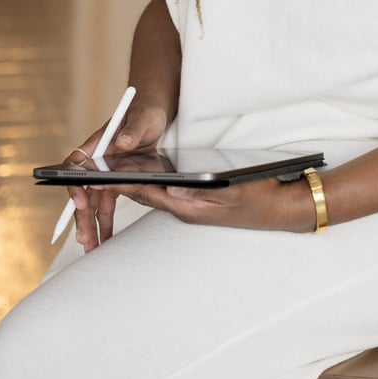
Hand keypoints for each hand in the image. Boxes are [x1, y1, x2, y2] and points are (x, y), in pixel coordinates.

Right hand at [67, 101, 169, 251]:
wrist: (152, 116)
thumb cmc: (143, 112)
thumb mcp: (142, 118)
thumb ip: (132, 130)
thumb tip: (123, 142)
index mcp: (96, 145)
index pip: (77, 167)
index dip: (75, 184)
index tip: (80, 200)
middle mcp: (96, 162)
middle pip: (83, 191)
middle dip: (82, 217)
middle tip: (84, 238)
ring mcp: (104, 173)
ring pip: (93, 203)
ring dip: (91, 225)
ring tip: (92, 247)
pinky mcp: (116, 181)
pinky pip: (106, 205)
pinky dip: (104, 222)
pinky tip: (105, 239)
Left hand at [91, 172, 317, 234]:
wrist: (284, 207)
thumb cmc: (261, 198)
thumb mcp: (233, 191)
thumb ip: (201, 191)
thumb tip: (171, 188)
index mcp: (189, 207)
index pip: (147, 192)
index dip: (122, 182)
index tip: (99, 173)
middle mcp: (186, 208)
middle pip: (145, 193)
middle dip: (121, 184)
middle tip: (94, 172)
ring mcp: (193, 205)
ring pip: (155, 192)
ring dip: (133, 183)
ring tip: (110, 170)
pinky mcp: (200, 201)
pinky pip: (168, 191)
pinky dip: (152, 182)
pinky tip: (145, 172)